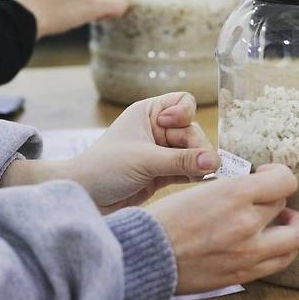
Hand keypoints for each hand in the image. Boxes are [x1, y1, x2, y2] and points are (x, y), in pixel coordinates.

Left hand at [67, 92, 219, 212]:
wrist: (83, 197)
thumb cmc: (104, 168)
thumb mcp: (145, 160)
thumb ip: (182, 160)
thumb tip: (215, 161)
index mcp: (148, 113)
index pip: (182, 102)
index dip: (184, 114)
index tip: (171, 127)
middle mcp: (157, 130)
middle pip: (192, 131)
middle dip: (197, 147)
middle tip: (200, 165)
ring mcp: (161, 152)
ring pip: (193, 152)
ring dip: (199, 163)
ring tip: (203, 176)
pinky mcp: (162, 174)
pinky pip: (188, 170)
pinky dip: (196, 175)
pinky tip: (202, 181)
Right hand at [147, 164, 298, 293]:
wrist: (145, 256)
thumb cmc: (164, 220)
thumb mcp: (200, 190)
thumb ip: (231, 190)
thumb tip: (251, 188)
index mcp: (234, 194)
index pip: (284, 181)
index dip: (279, 175)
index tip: (266, 176)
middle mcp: (247, 223)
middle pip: (285, 205)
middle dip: (278, 199)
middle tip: (268, 199)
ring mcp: (248, 253)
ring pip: (294, 239)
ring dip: (291, 227)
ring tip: (281, 224)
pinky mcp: (243, 275)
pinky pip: (279, 262)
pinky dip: (281, 250)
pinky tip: (268, 244)